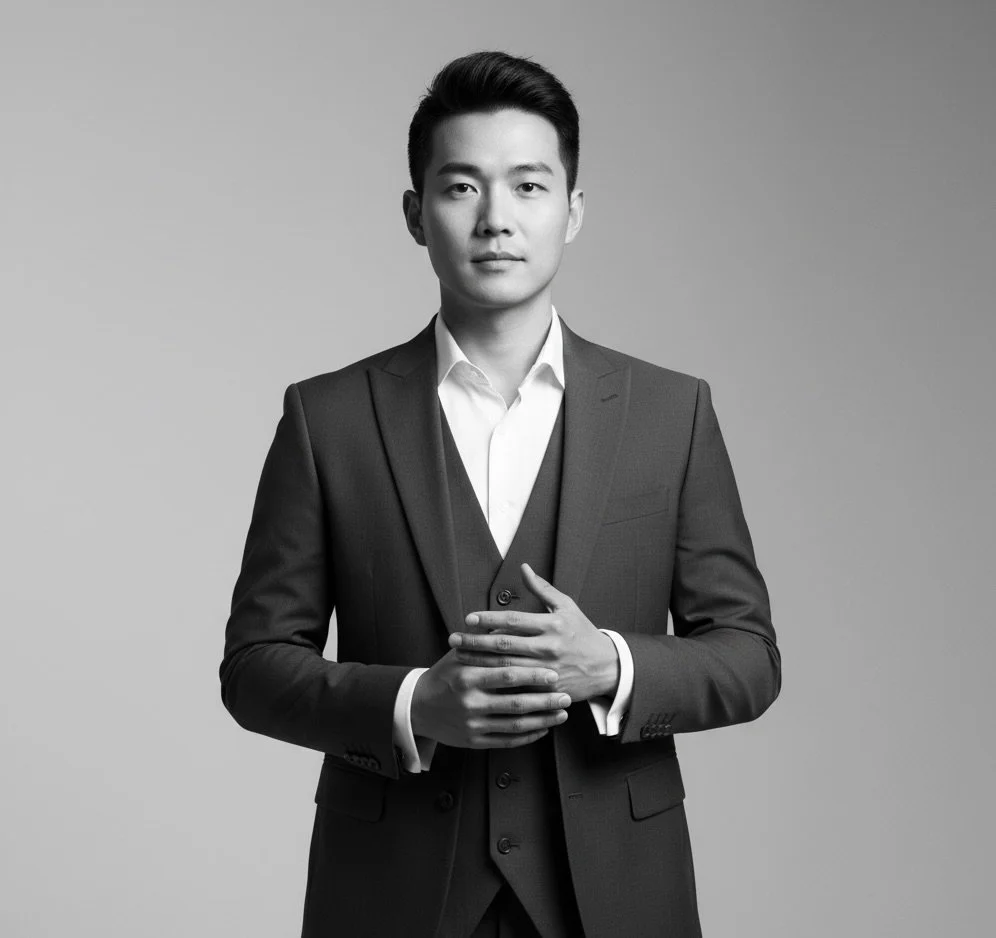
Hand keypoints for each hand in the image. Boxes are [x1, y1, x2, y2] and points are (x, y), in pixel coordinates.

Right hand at [410, 649, 570, 749]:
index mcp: (468, 677)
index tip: (553, 674)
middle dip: (545, 700)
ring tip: (561, 712)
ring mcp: (473, 724)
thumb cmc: (444, 676)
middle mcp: (470, 702)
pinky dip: (529, 736)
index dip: (533, 675)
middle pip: (516, 702)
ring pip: (515, 724)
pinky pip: (507, 740)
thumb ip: (484, 641)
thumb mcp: (458, 654)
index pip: (507, 675)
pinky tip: (543, 729)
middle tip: (565, 695)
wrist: (418, 707)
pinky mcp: (474, 741)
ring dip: (542, 720)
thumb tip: (508, 623)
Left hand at [449, 563, 619, 703]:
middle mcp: (549, 647)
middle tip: (454, 640)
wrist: (607, 667)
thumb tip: (523, 567)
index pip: (514, 621)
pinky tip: (479, 681)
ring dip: (480, 663)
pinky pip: (519, 687)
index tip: (468, 619)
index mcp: (552, 625)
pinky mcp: (548, 690)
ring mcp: (548, 670)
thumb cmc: (583, 633)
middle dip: (476, 642)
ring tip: (458, 658)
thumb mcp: (567, 606)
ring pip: (507, 667)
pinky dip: (497, 684)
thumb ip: (542, 588)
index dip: (489, 620)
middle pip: (505, 645)